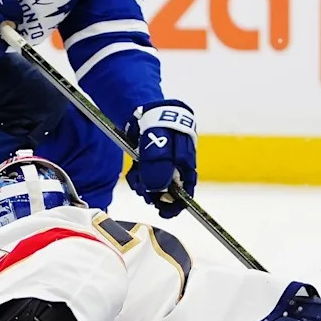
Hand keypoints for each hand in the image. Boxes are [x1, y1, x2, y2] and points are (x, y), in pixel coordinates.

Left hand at [124, 100, 197, 217]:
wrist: (148, 108)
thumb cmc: (161, 125)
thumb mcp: (161, 146)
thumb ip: (159, 167)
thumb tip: (158, 190)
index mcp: (186, 165)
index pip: (186, 191)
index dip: (177, 204)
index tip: (165, 212)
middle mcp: (175, 168)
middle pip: (168, 192)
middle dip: (155, 195)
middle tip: (145, 193)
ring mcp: (161, 164)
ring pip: (153, 185)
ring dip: (143, 187)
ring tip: (137, 180)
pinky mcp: (148, 161)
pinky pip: (143, 177)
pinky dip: (137, 178)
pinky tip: (133, 173)